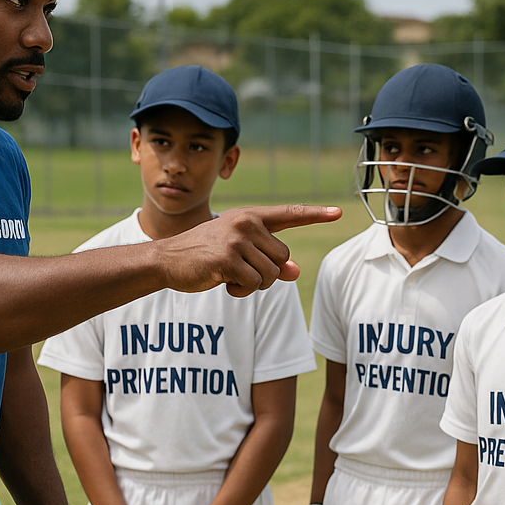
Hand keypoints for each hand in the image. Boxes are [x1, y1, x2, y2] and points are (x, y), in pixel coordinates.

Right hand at [159, 205, 341, 297]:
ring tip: (229, 276)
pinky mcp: (228, 259)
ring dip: (254, 285)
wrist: (167, 260)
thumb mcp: (239, 254)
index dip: (315, 215)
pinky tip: (223, 282)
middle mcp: (246, 223)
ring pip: (271, 274)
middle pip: (283, 257)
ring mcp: (237, 240)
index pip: (289, 214)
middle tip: (239, 270)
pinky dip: (242, 291)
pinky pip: (254, 284)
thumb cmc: (205, 256)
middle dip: (266, 273)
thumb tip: (295, 270)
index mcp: (250, 217)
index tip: (337, 213)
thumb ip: (267, 258)